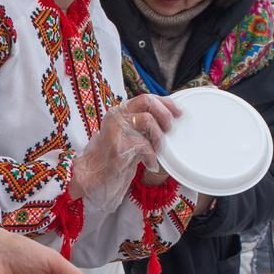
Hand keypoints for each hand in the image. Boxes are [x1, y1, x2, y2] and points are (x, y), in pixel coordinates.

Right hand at [70, 96, 181, 210]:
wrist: (94, 176)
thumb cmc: (114, 156)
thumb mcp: (130, 135)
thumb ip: (143, 125)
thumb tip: (170, 117)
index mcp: (120, 111)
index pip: (146, 97)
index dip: (166, 103)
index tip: (179, 112)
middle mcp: (116, 116)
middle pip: (146, 101)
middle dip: (164, 114)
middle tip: (169, 129)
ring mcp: (115, 129)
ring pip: (147, 120)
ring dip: (158, 137)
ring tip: (157, 150)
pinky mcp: (117, 145)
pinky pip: (144, 145)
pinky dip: (151, 156)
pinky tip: (150, 164)